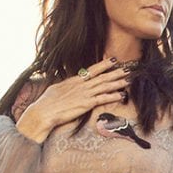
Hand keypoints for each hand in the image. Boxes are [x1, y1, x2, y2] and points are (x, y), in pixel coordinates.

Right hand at [15, 57, 130, 141]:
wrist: (44, 111)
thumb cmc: (46, 102)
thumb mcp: (56, 89)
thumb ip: (66, 86)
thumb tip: (70, 84)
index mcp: (74, 80)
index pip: (92, 70)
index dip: (103, 65)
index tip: (113, 60)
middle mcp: (81, 85)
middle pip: (102, 77)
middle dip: (116, 72)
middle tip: (128, 69)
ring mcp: (85, 94)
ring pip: (105, 86)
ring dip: (118, 83)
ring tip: (128, 80)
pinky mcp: (86, 104)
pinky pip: (103, 98)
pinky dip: (113, 96)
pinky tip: (122, 95)